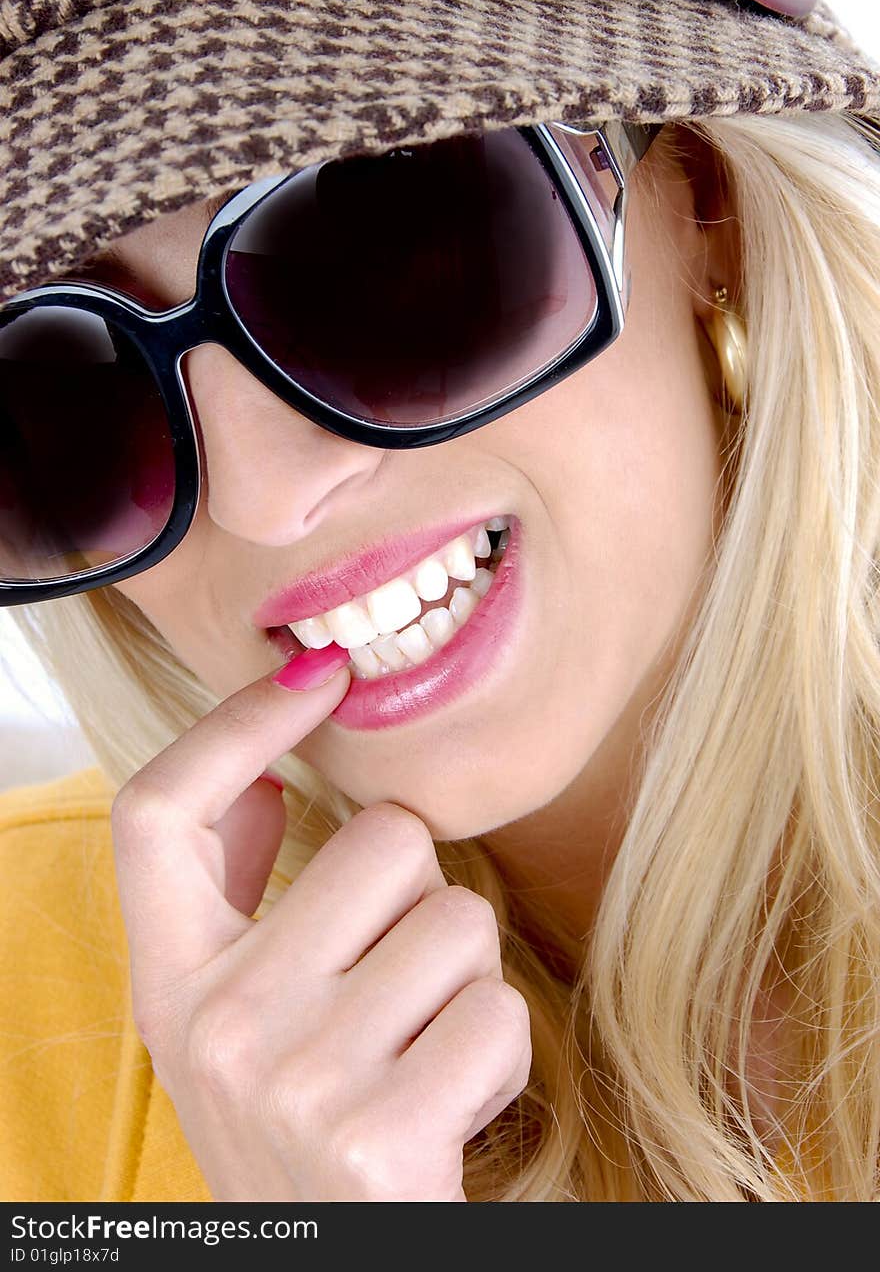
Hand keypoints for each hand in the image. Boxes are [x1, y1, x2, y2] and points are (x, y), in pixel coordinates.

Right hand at [110, 654, 531, 1200]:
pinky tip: (451, 1110)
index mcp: (170, 984)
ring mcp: (292, 1080)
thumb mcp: (237, 1021)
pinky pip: (497, 1012)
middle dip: (423, 898)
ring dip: (467, 984)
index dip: (235, 724)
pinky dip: (497, 1056)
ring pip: (460, 921)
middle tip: (395, 992)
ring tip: (419, 1057)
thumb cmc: (303, 1127)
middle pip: (384, 840)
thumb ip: (235, 905)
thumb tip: (262, 782)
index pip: (157, 812)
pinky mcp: (380, 1137)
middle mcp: (214, 1024)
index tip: (318, 678)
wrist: (334, 1270)